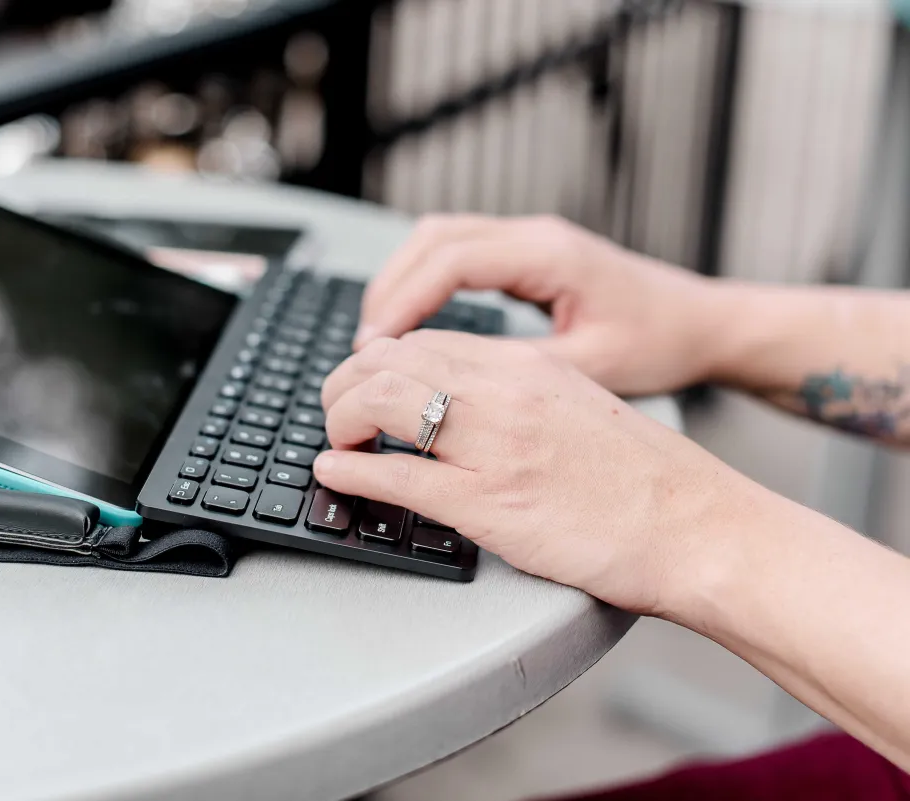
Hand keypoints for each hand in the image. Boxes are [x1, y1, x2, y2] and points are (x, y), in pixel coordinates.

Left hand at [315, 332, 764, 614]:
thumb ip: (518, 395)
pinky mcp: (489, 503)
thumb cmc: (646, 479)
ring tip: (334, 440)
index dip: (377, 362)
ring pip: (381, 403)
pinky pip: (397, 477)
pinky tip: (333, 474)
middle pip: (389, 361)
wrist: (699, 526)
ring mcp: (494, 446)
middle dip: (345, 384)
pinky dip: (351, 472)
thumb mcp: (579, 406)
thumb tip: (460, 405)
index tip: (363, 384)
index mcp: (527, 366)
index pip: (424, 342)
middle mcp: (504, 392)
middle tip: (336, 413)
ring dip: (339, 419)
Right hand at [355, 215, 732, 395]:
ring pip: (438, 239)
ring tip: (377, 337)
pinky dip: (424, 283)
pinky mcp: (528, 255)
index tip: (373, 345)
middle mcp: (534, 235)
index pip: (451, 260)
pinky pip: (456, 254)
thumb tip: (445, 385)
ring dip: (401, 282)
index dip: (404, 301)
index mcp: (549, 255)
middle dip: (389, 288)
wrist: (704, 323)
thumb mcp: (590, 367)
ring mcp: (530, 240)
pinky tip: (412, 323)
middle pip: (432, 238)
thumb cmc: (662, 343)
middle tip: (362, 345)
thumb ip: (517, 369)